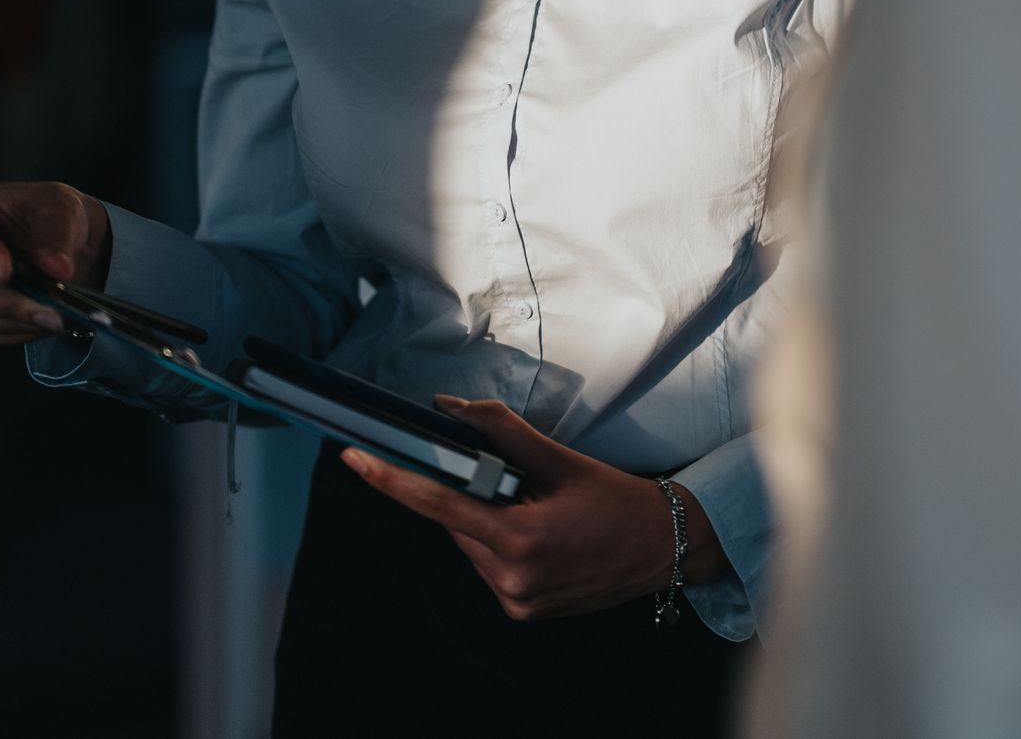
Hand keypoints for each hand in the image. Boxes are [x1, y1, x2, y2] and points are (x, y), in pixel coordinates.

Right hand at [0, 180, 109, 347]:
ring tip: (54, 318)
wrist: (52, 244)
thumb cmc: (47, 215)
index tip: (5, 273)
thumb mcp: (61, 210)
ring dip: (12, 321)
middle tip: (47, 311)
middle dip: (1, 302)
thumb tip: (58, 268)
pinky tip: (39, 325)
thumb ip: (57, 234)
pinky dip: (9, 332)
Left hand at [340, 397, 728, 620]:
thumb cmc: (618, 502)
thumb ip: (504, 432)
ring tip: (540, 512)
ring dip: (488, 521)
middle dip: (474, 495)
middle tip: (520, 484)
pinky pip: (489, 567)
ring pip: (471, 545)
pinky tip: (542, 536)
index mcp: (520, 540)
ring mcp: (516, 601)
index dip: (392, 480)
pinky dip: (502, 544)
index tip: (356, 460)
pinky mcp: (523, 612)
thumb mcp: (563, 461)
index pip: (438, 505)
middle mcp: (512, 579)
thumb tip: (454, 409)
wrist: (663, 547)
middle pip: (456, 523)